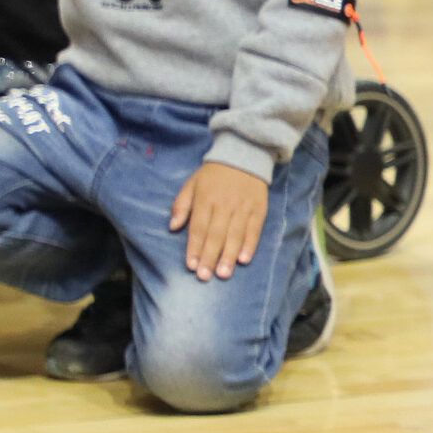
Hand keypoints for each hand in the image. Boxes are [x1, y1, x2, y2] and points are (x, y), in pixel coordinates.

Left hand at [169, 160, 271, 282]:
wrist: (244, 156)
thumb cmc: (213, 175)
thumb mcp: (191, 184)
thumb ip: (181, 205)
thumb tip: (173, 227)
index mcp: (205, 199)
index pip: (199, 228)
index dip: (195, 248)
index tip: (191, 266)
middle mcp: (224, 205)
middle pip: (216, 235)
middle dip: (210, 257)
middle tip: (206, 276)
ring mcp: (243, 207)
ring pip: (235, 235)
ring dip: (229, 255)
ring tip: (224, 273)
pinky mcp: (259, 208)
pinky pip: (255, 229)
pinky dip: (250, 244)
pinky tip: (245, 259)